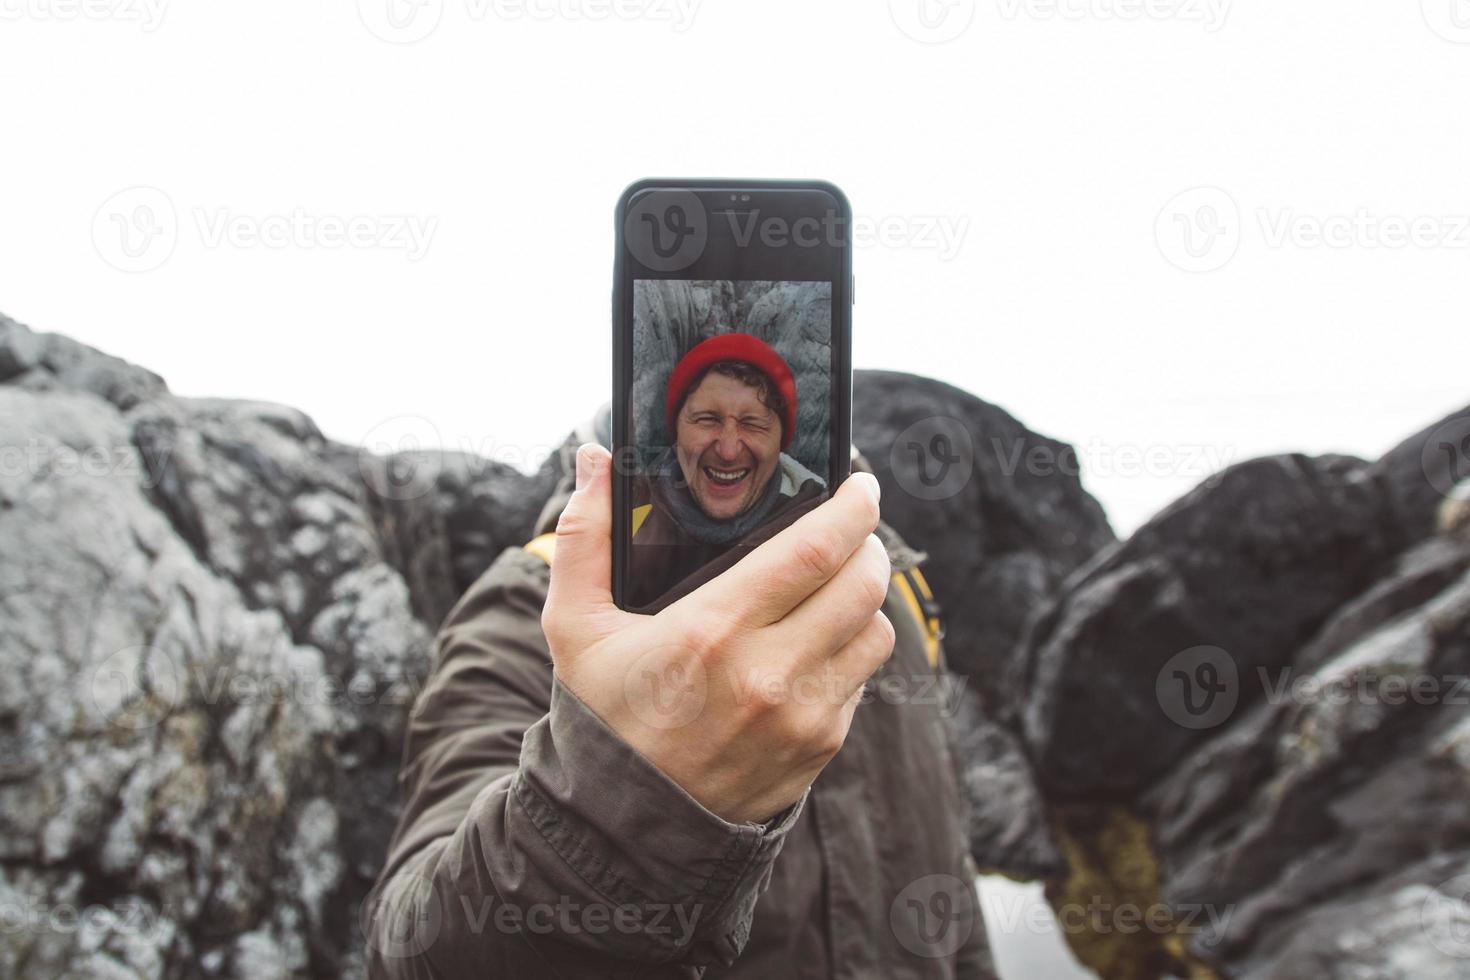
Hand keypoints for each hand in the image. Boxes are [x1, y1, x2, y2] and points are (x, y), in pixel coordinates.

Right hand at [542, 444, 893, 824]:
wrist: (623, 828)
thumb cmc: (602, 714)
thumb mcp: (575, 625)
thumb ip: (585, 534)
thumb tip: (595, 457)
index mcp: (711, 630)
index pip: (815, 549)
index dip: (851, 508)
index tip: (860, 484)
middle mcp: (768, 674)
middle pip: (862, 583)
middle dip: (867, 544)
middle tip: (851, 529)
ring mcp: (801, 716)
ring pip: (874, 631)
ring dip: (863, 599)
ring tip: (833, 587)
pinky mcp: (819, 749)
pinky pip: (860, 681)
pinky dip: (848, 652)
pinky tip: (813, 645)